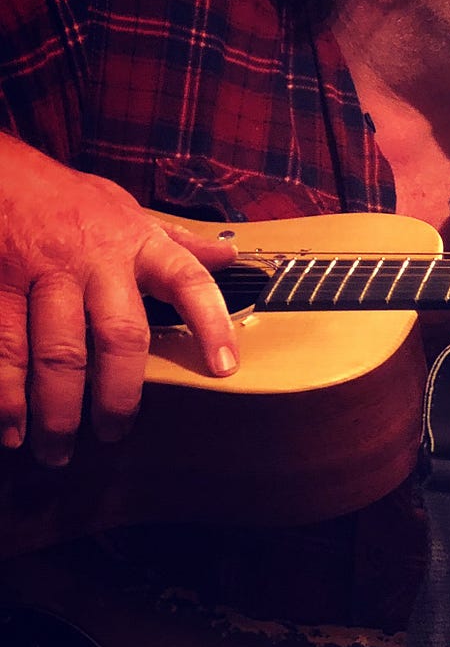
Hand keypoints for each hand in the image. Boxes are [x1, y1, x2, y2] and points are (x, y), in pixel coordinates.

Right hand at [0, 134, 238, 464]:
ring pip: (54, 352)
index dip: (212, 323)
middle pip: (118, 336)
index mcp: (136, 243)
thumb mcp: (125, 208)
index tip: (225, 368)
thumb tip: (230, 258)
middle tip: (114, 433)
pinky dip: (3, 392)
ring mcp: (40, 273)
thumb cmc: (66, 198)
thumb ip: (175, 241)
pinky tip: (10, 426)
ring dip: (54, 407)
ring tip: (56, 449)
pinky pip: (2, 346)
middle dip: (118, 394)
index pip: (188, 281)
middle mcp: (92, 260)